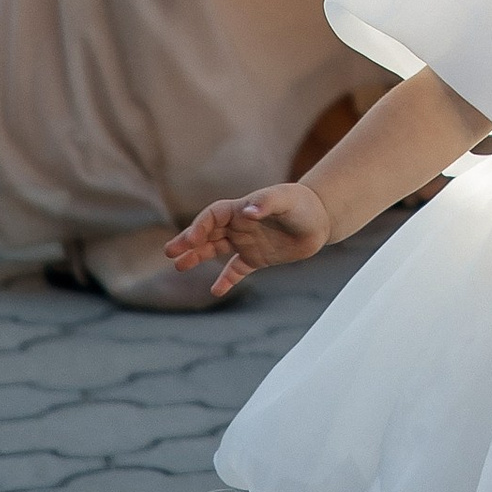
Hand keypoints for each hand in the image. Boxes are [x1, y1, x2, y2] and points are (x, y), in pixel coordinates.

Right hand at [164, 181, 330, 299]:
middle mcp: (240, 225)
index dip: (200, 226)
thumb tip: (247, 212)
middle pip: (208, 233)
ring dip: (198, 257)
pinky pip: (236, 269)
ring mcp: (247, 242)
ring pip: (216, 250)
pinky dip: (226, 279)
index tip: (191, 239)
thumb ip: (266, 204)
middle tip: (170, 252)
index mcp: (242, 209)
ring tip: (179, 266)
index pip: (213, 216)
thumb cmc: (303, 204)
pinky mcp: (257, 258)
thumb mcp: (286, 200)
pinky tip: (216, 291)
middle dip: (188, 242)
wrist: (321, 219)